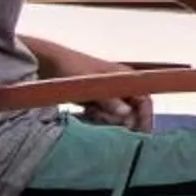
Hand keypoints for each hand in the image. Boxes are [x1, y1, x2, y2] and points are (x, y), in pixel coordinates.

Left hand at [30, 36, 152, 131]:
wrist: (50, 63)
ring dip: (109, 120)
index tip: (139, 132)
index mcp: (125, 77)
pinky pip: (105, 114)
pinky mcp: (97, 99)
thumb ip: (110, 101)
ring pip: (119, 114)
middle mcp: (121, 85)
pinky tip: (88, 115)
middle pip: (133, 110)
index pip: (145, 101)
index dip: (145, 117)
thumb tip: (127, 114)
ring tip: (92, 115)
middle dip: (122, 120)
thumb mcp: (91, 86)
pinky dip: (99, 118)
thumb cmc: (72, 70)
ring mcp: (109, 92)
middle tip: (105, 121)